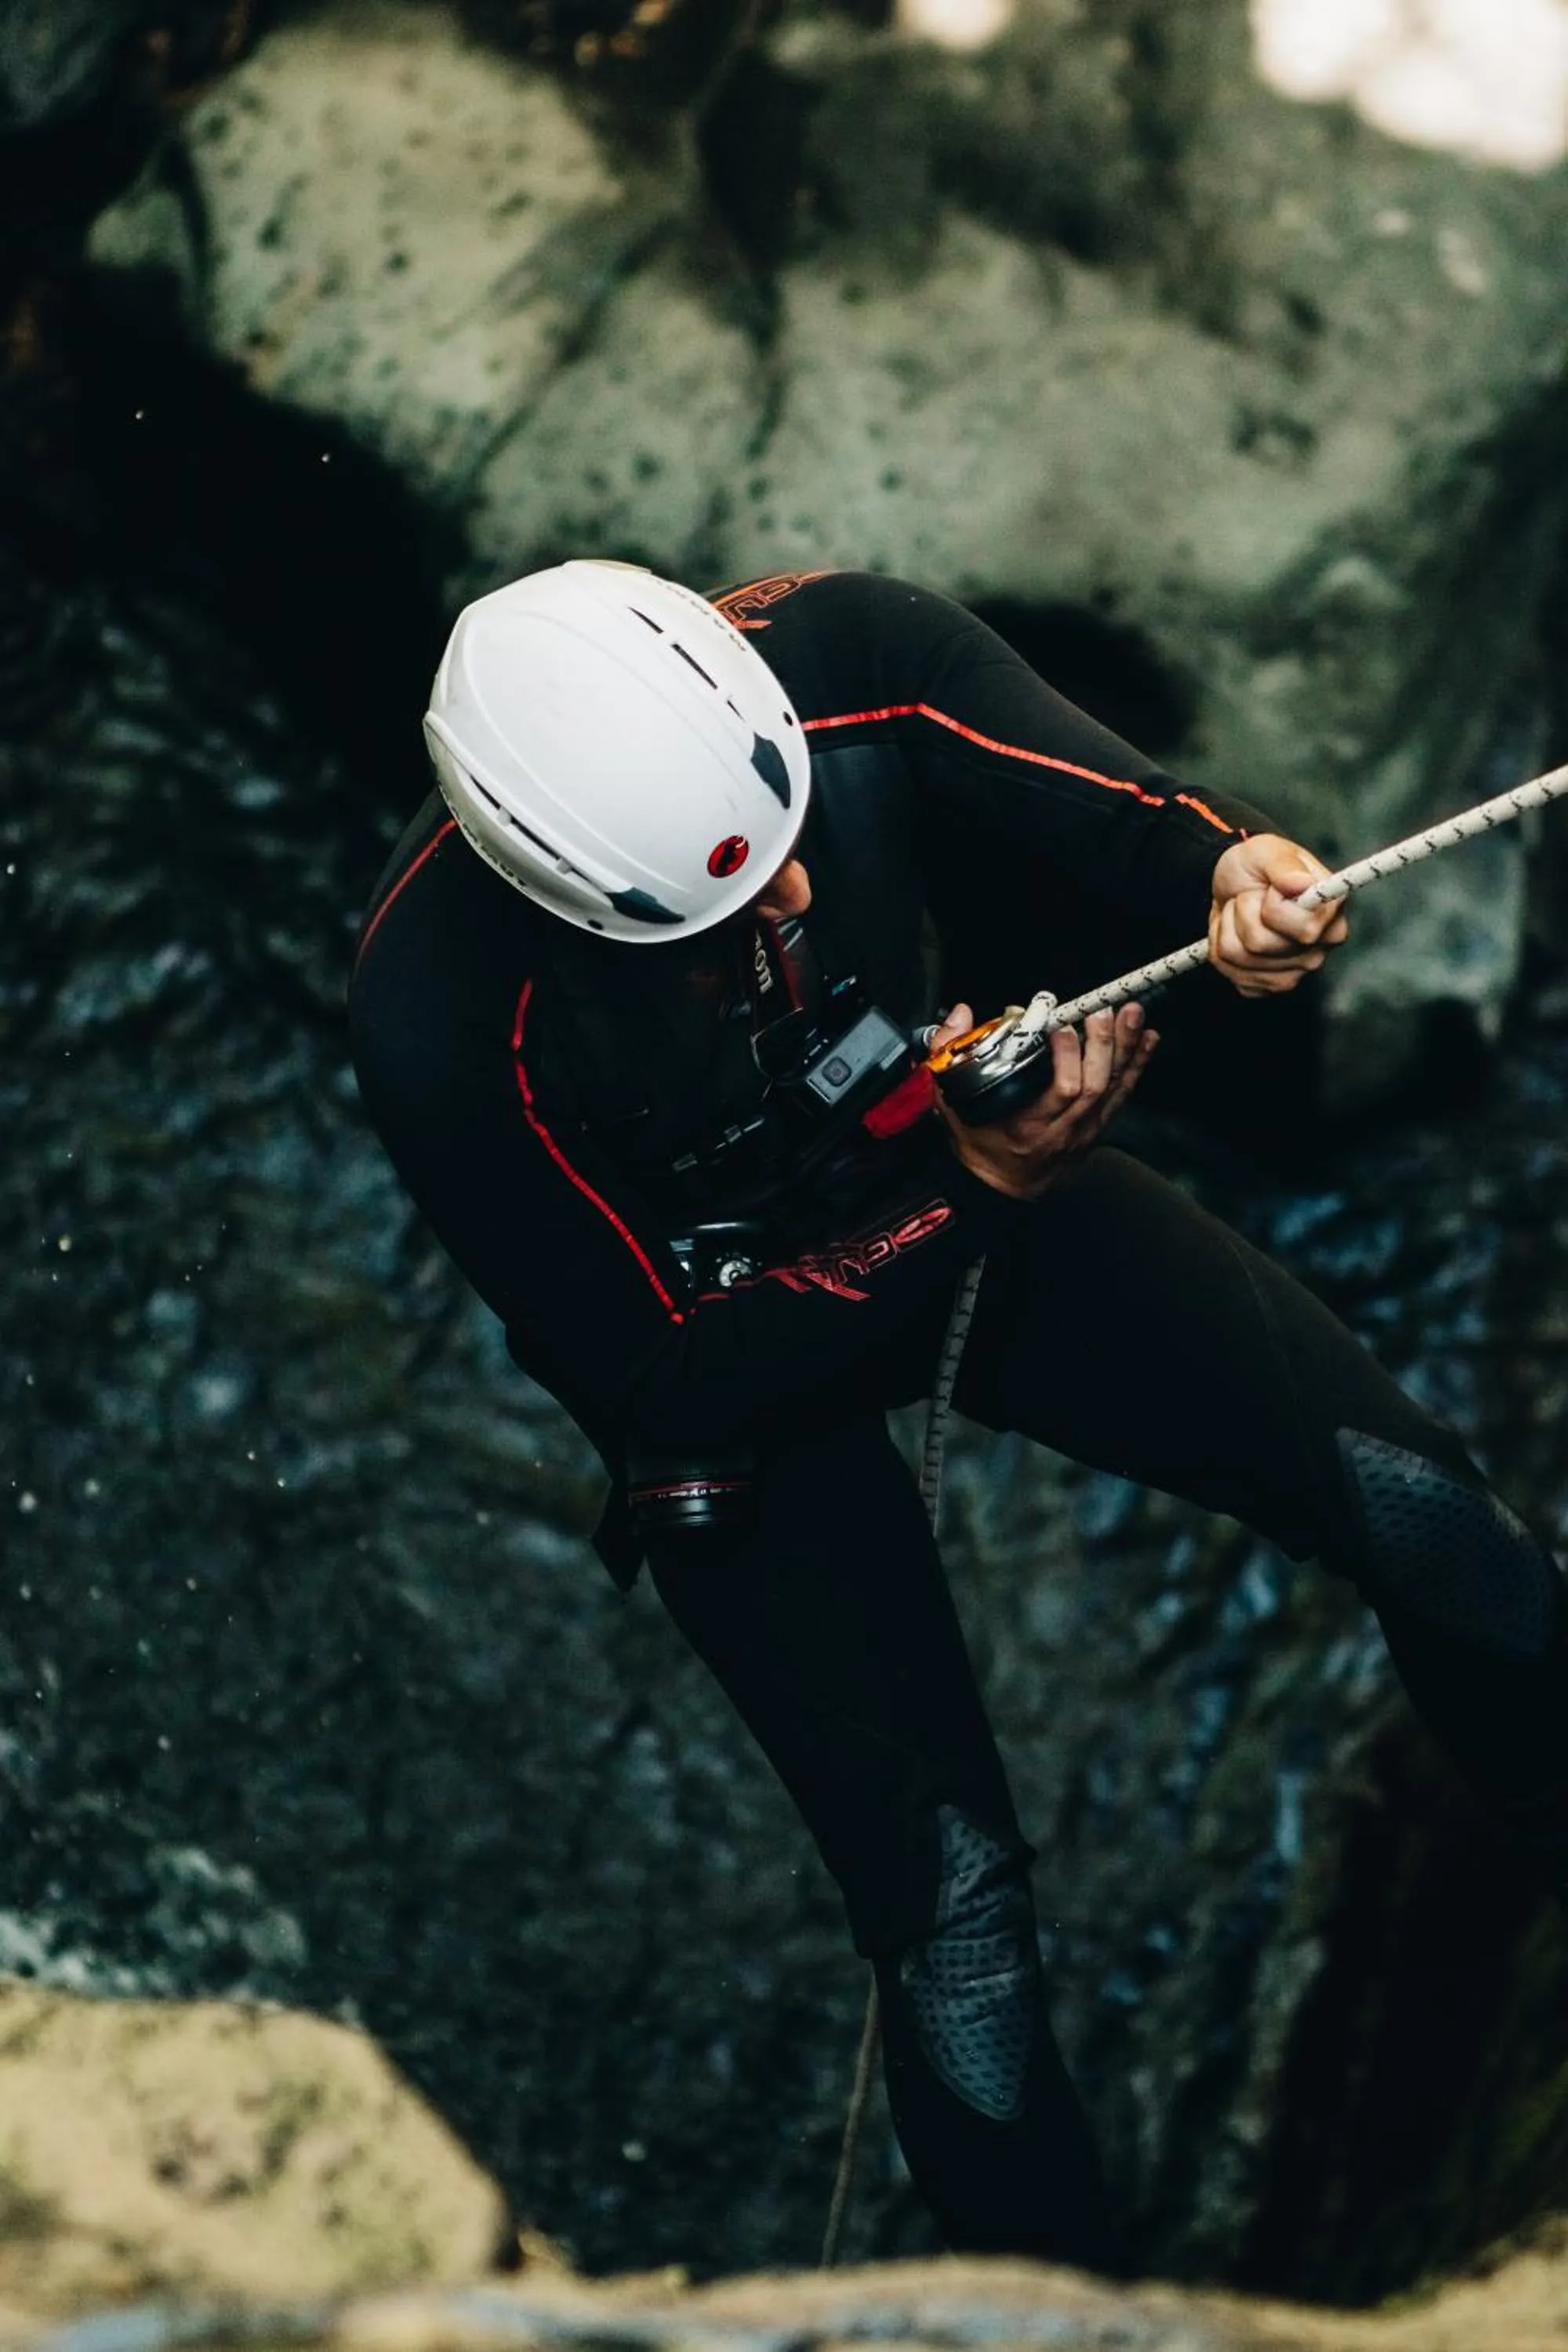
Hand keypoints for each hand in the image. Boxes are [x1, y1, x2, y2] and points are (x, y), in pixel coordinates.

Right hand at [931, 1000, 1156, 1199]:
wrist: (1003, 1188)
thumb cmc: (979, 1142)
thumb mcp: (953, 1104)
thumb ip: (950, 1054)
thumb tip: (962, 1013)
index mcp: (1028, 1126)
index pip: (1061, 1091)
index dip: (1068, 1056)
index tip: (1061, 1025)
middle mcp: (1063, 1130)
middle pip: (1095, 1085)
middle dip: (1103, 1044)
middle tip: (1102, 1011)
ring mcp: (1085, 1130)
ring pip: (1114, 1087)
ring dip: (1126, 1047)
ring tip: (1132, 1012)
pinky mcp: (1097, 1127)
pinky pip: (1124, 1094)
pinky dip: (1138, 1064)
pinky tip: (1147, 1038)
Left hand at [1208, 833, 1349, 996]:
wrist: (1232, 884)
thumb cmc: (1256, 866)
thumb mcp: (1267, 851)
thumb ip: (1284, 865)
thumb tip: (1301, 882)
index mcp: (1330, 913)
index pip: (1304, 929)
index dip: (1274, 907)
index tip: (1271, 889)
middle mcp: (1318, 948)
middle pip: (1261, 945)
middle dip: (1244, 914)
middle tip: (1251, 898)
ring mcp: (1293, 972)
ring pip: (1240, 958)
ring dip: (1228, 928)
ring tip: (1240, 912)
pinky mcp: (1266, 986)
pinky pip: (1231, 974)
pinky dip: (1221, 948)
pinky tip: (1234, 933)